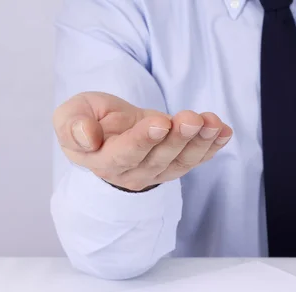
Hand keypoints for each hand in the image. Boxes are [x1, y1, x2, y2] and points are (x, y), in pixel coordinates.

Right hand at [53, 92, 232, 190]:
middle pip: (160, 159)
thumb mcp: (71, 115)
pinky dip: (214, 145)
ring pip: (183, 161)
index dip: (144, 140)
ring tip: (212, 122)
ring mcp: (160, 171)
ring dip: (201, 141)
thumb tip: (87, 138)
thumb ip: (73, 126)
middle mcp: (135, 173)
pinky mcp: (178, 164)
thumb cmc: (90, 121)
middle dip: (179, 138)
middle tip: (192, 119)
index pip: (126, 154)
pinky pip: (198, 159)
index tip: (161, 122)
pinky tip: (224, 130)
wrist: (110, 132)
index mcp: (105, 161)